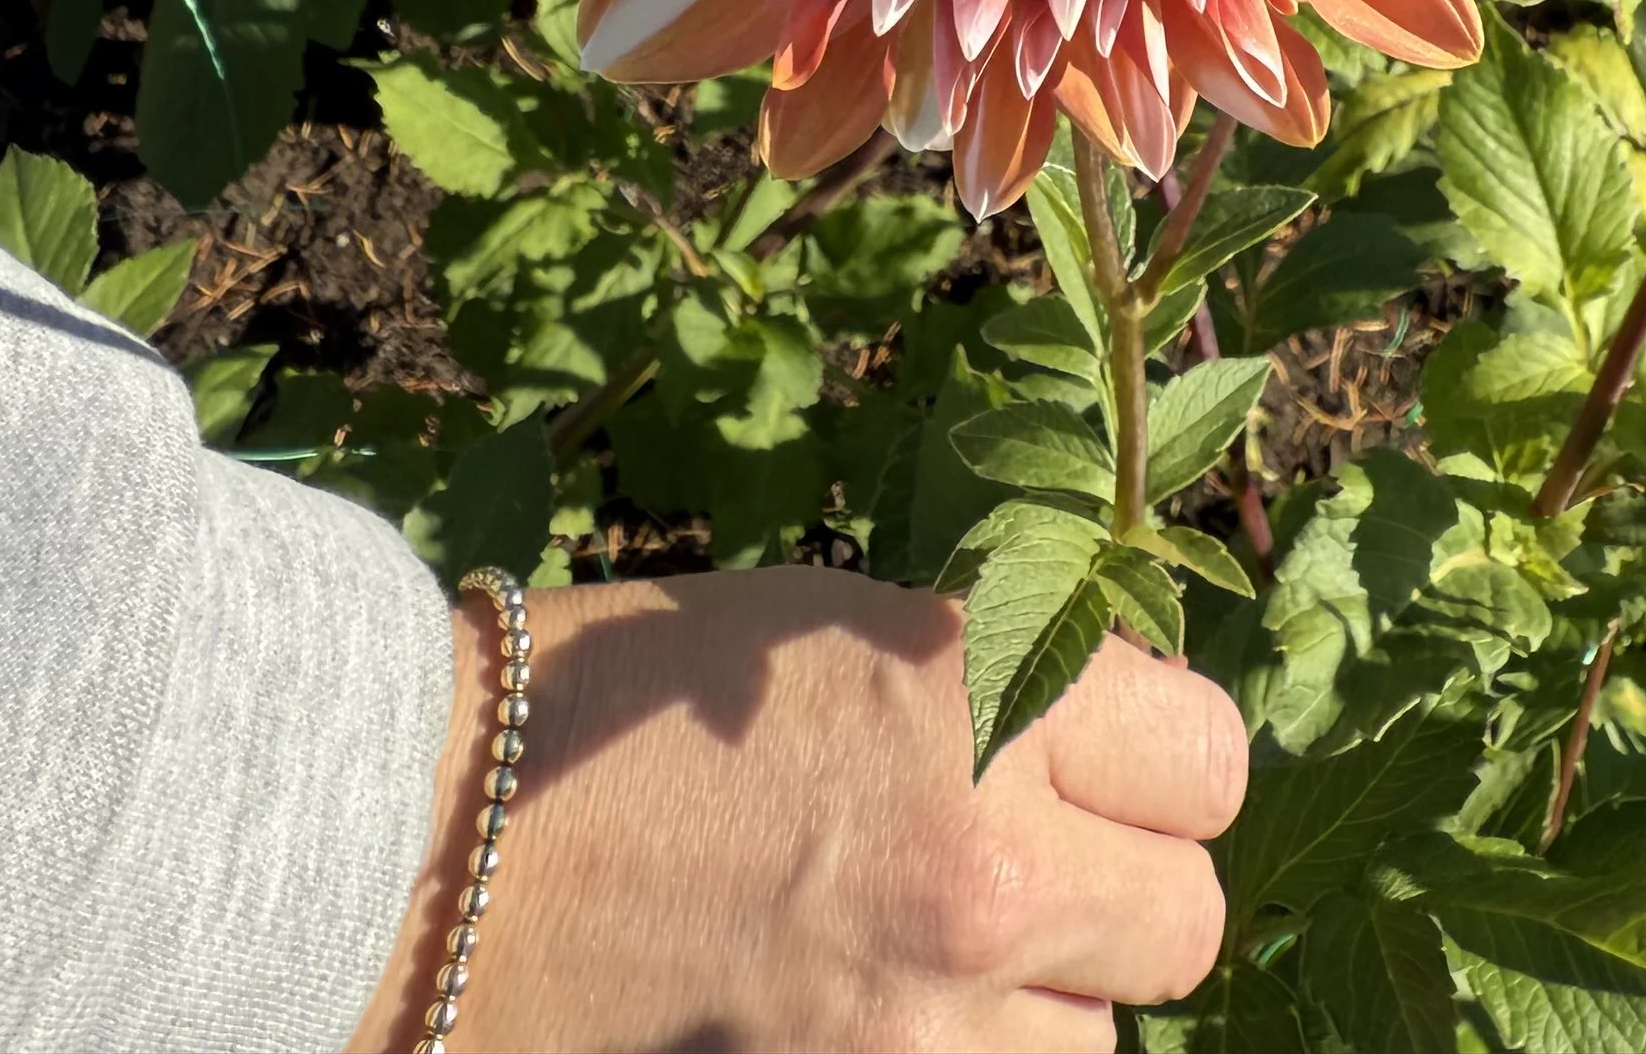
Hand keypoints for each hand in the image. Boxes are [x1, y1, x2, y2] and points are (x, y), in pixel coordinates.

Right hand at [346, 567, 1245, 1053]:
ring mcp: (930, 1016)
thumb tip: (1117, 748)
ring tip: (927, 959)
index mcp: (981, 688)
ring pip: (1104, 1046)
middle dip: (1118, 900)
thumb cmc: (629, 704)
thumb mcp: (840, 634)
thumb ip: (997, 686)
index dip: (1159, 768)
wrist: (439, 843)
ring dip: (1044, 1010)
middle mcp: (987, 855)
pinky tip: (887, 1017)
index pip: (1206, 760)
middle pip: (1185, 921)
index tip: (1110, 772)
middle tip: (1026, 872)